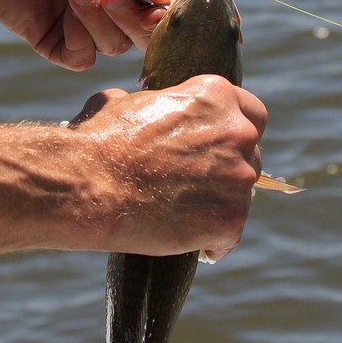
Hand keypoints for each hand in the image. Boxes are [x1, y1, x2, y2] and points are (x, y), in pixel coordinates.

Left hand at [0, 0, 183, 68]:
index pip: (169, 5)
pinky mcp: (56, 41)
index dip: (169, 13)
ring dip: (99, 19)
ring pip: (116, 46)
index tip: (158, 7)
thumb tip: (164, 1)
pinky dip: (79, 37)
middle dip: (134, 18)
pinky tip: (64, 6)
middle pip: (146, 34)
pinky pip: (83, 58)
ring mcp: (85, 23)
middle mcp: (114, 1)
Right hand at [67, 75, 267, 259]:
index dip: (235, 131)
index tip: (221, 147)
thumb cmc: (99, 141)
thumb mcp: (122, 102)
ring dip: (220, 204)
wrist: (89, 185)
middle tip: (199, 185)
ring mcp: (238, 178)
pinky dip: (213, 242)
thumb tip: (132, 104)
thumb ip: (146, 103)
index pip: (252, 112)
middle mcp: (237, 132)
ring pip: (242, 196)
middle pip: (250, 156)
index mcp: (216, 96)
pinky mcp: (230, 219)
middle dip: (228, 170)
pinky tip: (194, 246)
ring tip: (187, 217)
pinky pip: (229, 236)